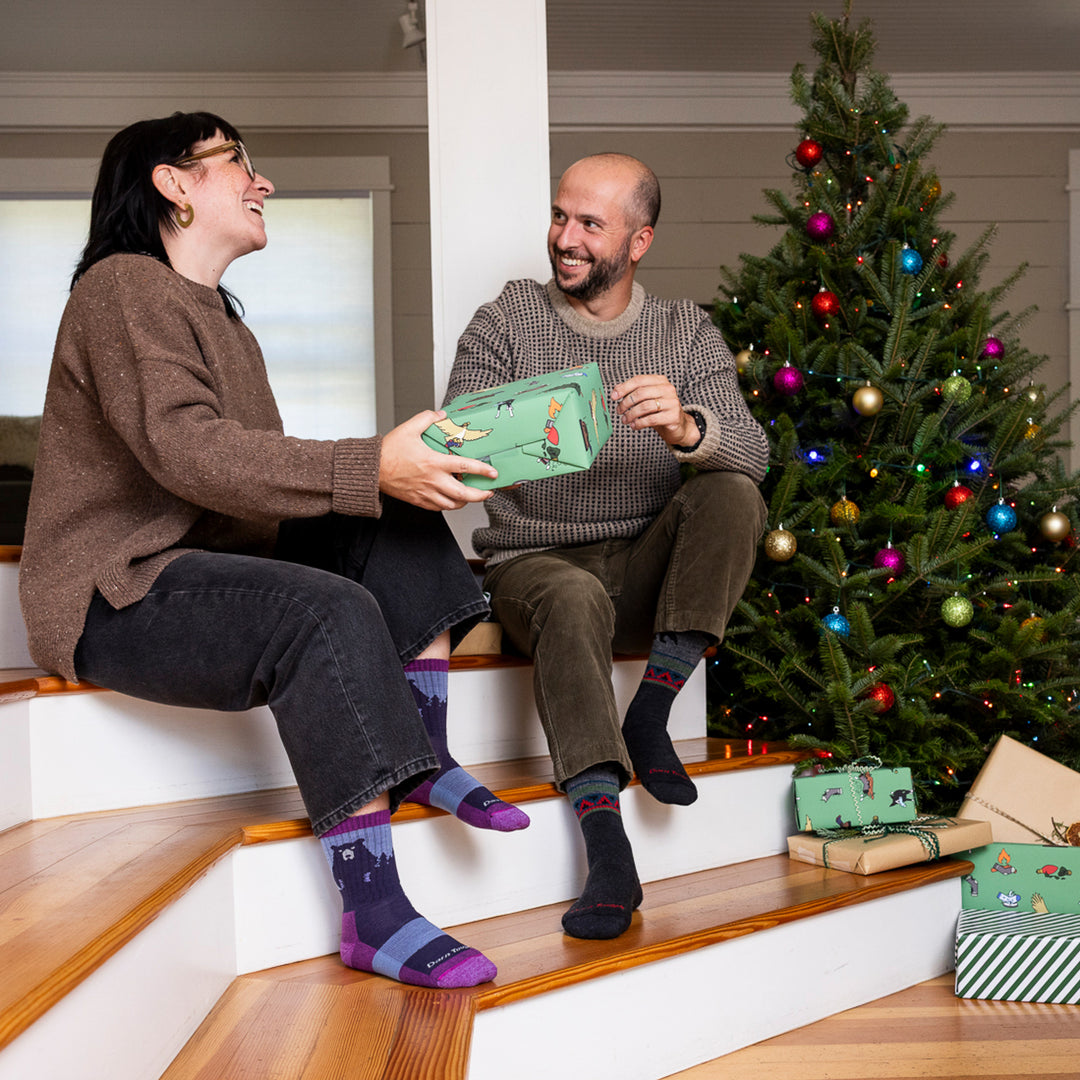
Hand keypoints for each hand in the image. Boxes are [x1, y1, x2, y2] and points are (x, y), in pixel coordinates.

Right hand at [379, 410, 495, 509]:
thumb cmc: (388, 451)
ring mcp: (425, 493)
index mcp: (434, 462)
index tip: (493, 473)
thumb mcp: (409, 428)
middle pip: (463, 494)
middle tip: (488, 492)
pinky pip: (438, 508)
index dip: (482, 471)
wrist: (371, 470)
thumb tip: (441, 414)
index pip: (465, 467)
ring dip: (465, 502)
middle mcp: (432, 480)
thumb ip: (427, 418)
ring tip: (470, 497)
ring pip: (452, 505)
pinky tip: (450, 500)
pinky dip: (448, 505)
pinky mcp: (418, 501)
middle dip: (480, 495)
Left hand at [611, 374, 698, 446]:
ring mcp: (672, 402)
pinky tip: (634, 426)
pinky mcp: (673, 416)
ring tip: (625, 420)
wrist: (678, 426)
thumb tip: (615, 391)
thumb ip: (633, 393)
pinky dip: (639, 423)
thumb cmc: (659, 411)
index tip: (613, 397)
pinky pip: (651, 419)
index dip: (624, 388)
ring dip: (631, 414)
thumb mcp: (647, 399)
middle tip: (619, 411)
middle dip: (626, 403)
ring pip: (645, 406)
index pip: (639, 380)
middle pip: (641, 393)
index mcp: (660, 381)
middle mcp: (668, 389)